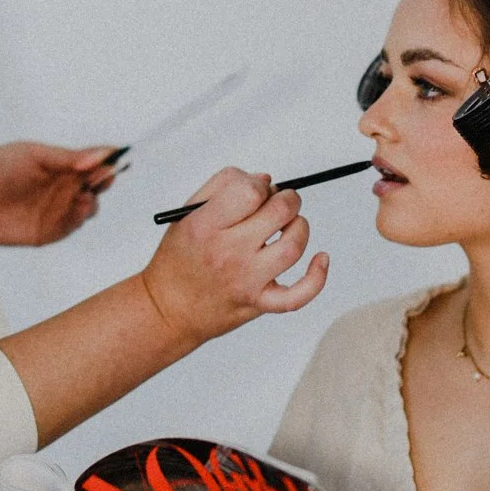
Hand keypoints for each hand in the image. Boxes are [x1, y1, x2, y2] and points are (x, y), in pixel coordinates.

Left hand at [0, 142, 116, 245]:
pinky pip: (73, 227)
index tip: (117, 157)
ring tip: (84, 195)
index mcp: (61, 164)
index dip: (108, 159)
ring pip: (89, 207)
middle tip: (103, 177)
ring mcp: (56, 210)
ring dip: (92, 200)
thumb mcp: (33, 155)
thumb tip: (99, 156)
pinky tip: (77, 208)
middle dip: (104, 180)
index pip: (93, 161)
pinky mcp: (48, 232)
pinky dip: (79, 218)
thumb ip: (66, 157)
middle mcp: (62, 186)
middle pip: (97, 185)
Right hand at [139, 167, 328, 348]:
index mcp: (205, 226)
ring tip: (288, 227)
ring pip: (294, 246)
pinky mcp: (258, 302)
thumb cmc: (178, 260)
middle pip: (279, 213)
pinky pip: (298, 295)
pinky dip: (317, 277)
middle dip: (287, 200)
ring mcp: (246, 280)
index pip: (250, 192)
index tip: (258, 191)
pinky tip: (320, 259)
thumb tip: (265, 180)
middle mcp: (227, 253)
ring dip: (300, 227)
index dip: (261, 186)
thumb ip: (222, 187)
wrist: (168, 310)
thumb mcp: (187, 214)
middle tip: (280, 202)